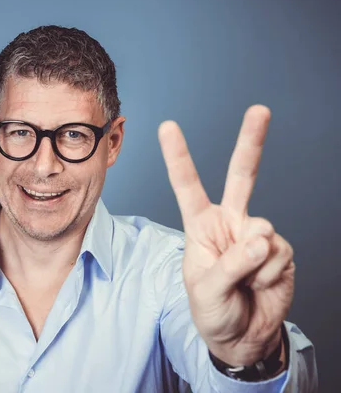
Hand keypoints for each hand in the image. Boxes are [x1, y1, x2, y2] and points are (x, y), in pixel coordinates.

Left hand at [158, 105, 294, 365]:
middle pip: (242, 176)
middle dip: (252, 142)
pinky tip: (260, 285)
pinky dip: (268, 275)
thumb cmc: (213, 310)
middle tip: (260, 110)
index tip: (168, 126)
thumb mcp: (206, 290)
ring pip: (261, 229)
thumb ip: (231, 264)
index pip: (188, 186)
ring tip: (243, 283)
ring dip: (252, 263)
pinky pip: (277, 254)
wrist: (243, 336)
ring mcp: (256, 234)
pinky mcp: (280, 250)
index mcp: (201, 226)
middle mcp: (230, 223)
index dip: (179, 157)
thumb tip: (262, 238)